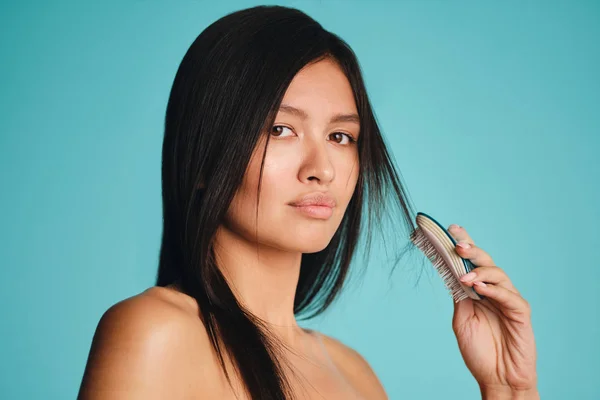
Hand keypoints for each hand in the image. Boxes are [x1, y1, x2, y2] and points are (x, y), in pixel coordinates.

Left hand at [447, 224, 537, 397]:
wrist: (497, 378)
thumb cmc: (480, 350)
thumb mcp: (461, 318)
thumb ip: (458, 295)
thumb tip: (449, 271)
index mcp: (479, 290)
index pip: (471, 262)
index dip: (464, 244)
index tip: (451, 229)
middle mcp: (494, 290)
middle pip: (485, 262)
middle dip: (472, 250)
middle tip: (458, 245)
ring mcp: (508, 300)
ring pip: (498, 274)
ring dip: (480, 272)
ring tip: (464, 278)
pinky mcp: (521, 312)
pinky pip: (509, 296)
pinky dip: (495, 290)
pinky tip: (481, 289)